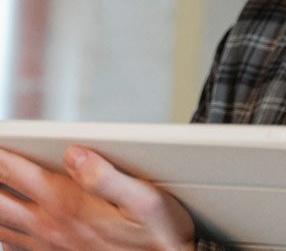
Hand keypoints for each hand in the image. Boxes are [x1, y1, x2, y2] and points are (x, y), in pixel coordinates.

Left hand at [0, 145, 195, 249]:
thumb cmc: (158, 237)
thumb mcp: (145, 200)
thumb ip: (107, 176)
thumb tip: (76, 154)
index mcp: (69, 205)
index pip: (18, 174)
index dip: (1, 155)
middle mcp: (52, 227)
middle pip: (0, 200)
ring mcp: (50, 247)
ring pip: (2, 226)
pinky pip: (14, 247)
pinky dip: (4, 234)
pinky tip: (6, 229)